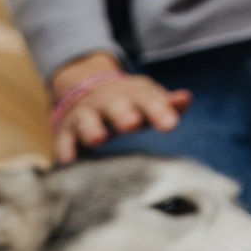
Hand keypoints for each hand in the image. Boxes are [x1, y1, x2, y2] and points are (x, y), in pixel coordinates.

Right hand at [50, 53, 192, 164]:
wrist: (86, 89)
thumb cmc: (128, 104)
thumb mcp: (146, 99)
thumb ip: (166, 103)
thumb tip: (186, 99)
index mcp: (133, 94)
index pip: (148, 99)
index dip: (159, 110)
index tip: (170, 125)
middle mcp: (108, 101)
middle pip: (115, 105)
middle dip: (123, 114)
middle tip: (132, 123)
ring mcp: (85, 114)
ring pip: (87, 120)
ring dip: (91, 128)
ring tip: (98, 139)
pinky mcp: (66, 130)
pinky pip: (64, 140)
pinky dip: (65, 149)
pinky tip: (68, 161)